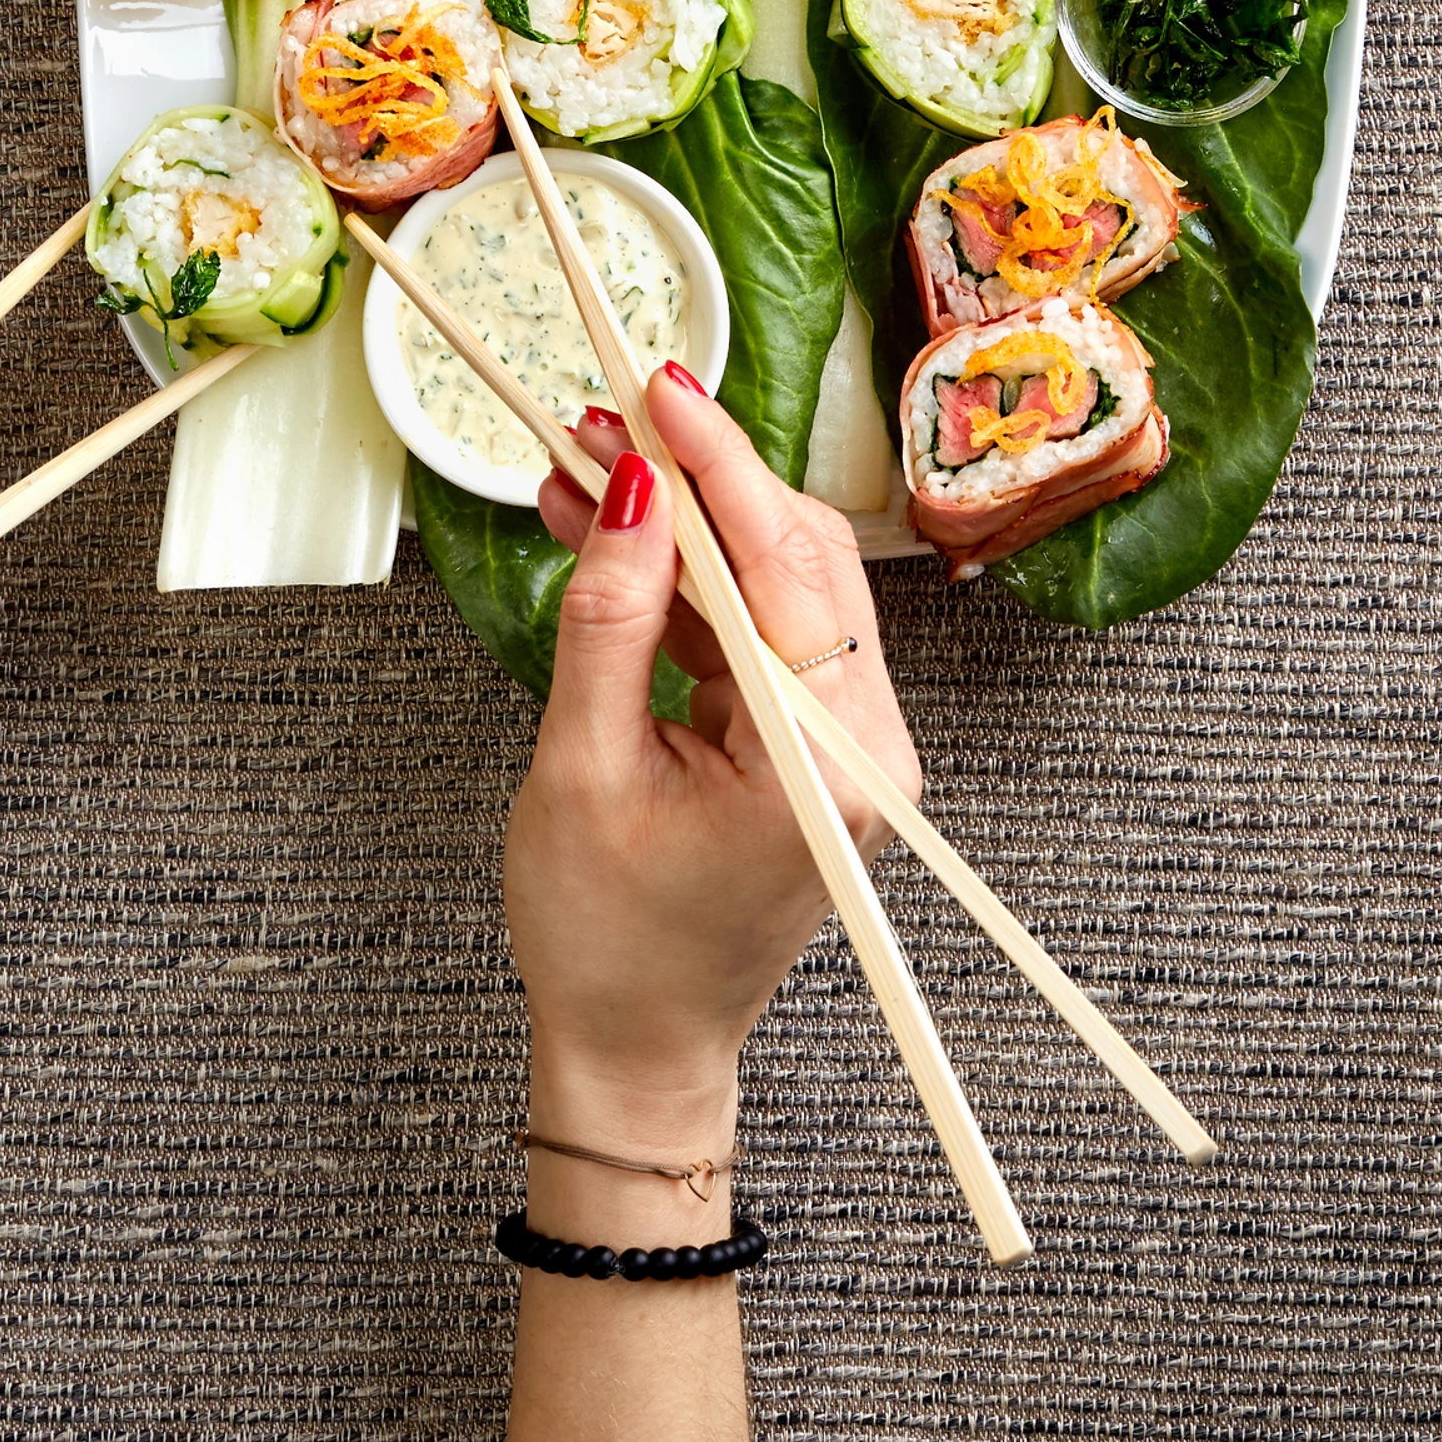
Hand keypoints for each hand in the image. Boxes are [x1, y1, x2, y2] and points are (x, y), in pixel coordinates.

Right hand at [509, 368, 923, 1164]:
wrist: (636, 1047)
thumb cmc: (609, 942)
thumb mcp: (581, 770)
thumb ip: (608, 624)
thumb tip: (630, 494)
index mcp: (822, 764)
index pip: (787, 569)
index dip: (720, 467)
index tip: (659, 394)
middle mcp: (859, 746)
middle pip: (794, 560)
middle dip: (696, 483)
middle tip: (602, 421)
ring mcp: (840, 743)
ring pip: (772, 584)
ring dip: (680, 527)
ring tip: (581, 474)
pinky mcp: (806, 742)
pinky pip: (753, 630)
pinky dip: (685, 583)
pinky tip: (609, 540)